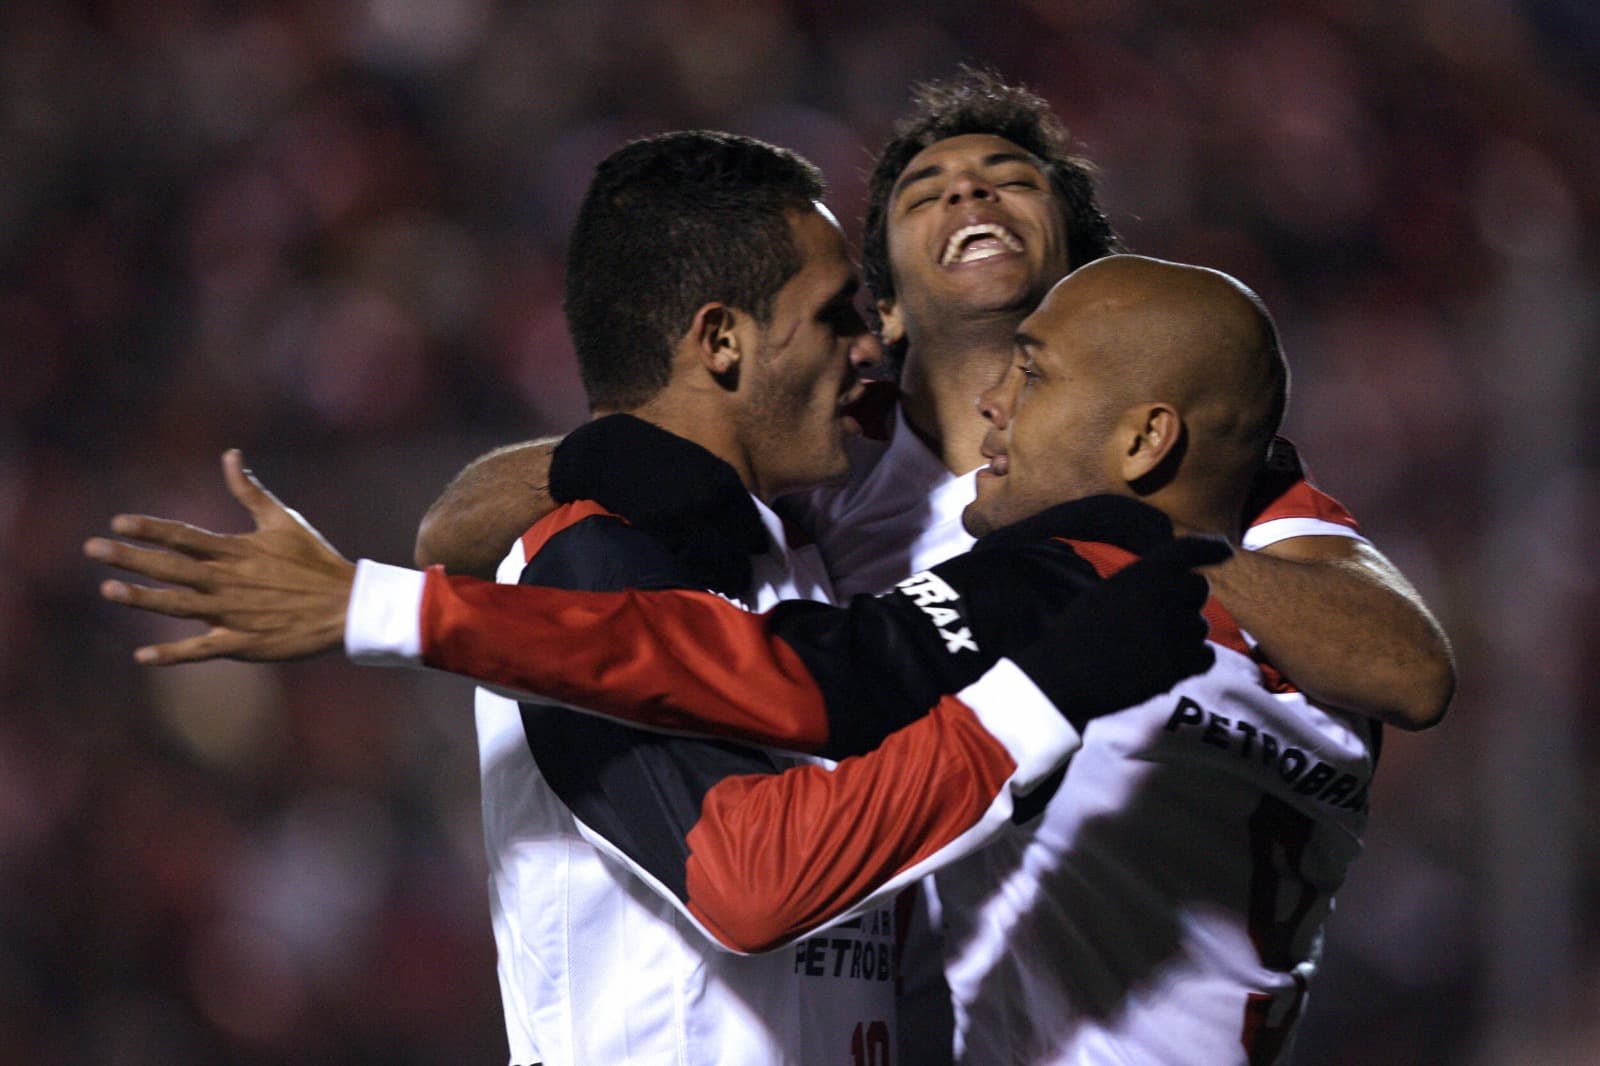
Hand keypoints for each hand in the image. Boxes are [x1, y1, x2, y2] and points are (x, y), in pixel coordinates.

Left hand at [83, 449, 356, 664]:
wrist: (347, 606)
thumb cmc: (315, 561)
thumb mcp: (284, 520)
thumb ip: (250, 491)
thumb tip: (229, 454)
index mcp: (236, 551)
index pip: (184, 536)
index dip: (150, 528)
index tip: (118, 520)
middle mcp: (229, 581)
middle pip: (170, 568)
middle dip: (129, 557)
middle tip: (92, 548)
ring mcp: (233, 614)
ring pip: (178, 606)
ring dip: (142, 599)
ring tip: (108, 590)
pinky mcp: (244, 643)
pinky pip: (201, 650)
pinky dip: (172, 654)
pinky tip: (142, 656)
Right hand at [1012, 535, 1230, 727]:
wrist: (1064, 675)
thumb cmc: (1077, 634)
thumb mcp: (1106, 592)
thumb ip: (1142, 584)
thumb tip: (1173, 586)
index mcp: (1142, 573)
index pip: (1188, 549)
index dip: (1210, 547)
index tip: (1225, 550)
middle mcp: (1164, 596)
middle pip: (1199, 587)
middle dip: (1186, 599)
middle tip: (1161, 616)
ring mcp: (1174, 630)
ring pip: (1200, 625)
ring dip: (1184, 634)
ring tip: (1148, 647)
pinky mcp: (1179, 664)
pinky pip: (1206, 655)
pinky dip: (1192, 660)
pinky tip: (1165, 665)